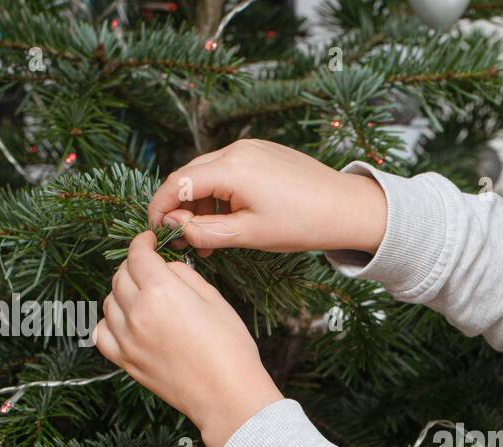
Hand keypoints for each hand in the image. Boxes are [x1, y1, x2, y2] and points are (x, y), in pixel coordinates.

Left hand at [95, 230, 283, 446]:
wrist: (227, 395)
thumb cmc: (230, 349)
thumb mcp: (215, 300)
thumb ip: (185, 276)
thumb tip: (167, 268)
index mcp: (162, 291)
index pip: (138, 255)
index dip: (142, 242)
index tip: (148, 241)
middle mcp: (137, 312)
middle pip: (120, 276)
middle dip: (134, 266)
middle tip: (149, 268)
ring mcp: (127, 338)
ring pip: (109, 301)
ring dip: (122, 292)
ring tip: (142, 296)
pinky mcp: (125, 361)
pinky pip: (101, 333)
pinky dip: (109, 322)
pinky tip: (125, 322)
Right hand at [147, 138, 387, 257]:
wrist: (347, 208)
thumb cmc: (302, 223)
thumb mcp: (249, 234)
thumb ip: (205, 232)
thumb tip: (174, 228)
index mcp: (231, 167)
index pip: (178, 183)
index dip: (160, 208)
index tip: (155, 232)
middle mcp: (237, 149)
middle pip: (190, 176)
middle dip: (180, 208)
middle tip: (183, 241)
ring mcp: (252, 148)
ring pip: (209, 174)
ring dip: (202, 204)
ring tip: (208, 239)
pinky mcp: (264, 153)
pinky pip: (230, 171)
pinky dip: (222, 195)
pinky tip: (228, 221)